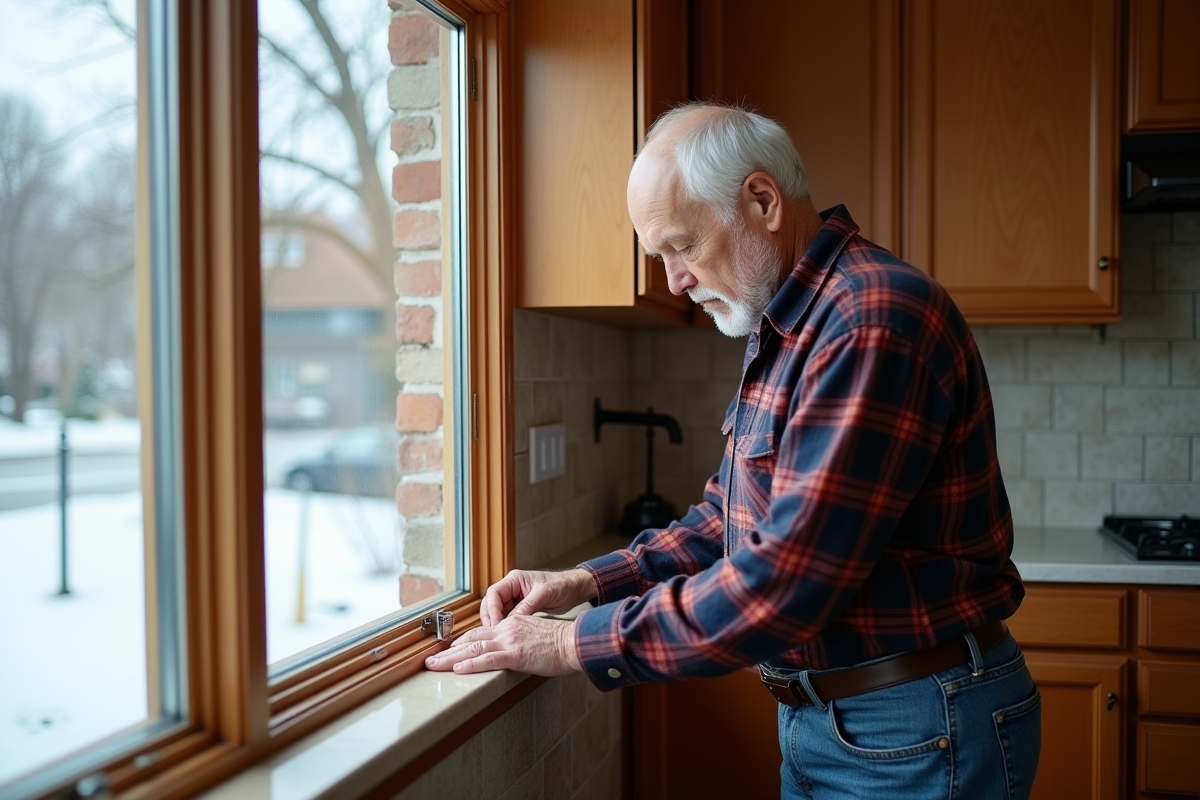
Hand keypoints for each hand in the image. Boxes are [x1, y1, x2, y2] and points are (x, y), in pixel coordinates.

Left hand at [423, 615, 581, 676]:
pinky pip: (488, 659)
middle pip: (471, 639)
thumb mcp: (538, 634)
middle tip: (430, 660)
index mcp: (512, 624)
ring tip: (433, 665)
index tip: (449, 649)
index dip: (462, 641)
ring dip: (450, 659)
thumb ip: (523, 639)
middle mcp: (507, 629)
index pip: (481, 631)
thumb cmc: (563, 642)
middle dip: (448, 651)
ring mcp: (510, 641)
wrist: (576, 641)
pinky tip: (457, 669)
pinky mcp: (516, 654)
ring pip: (473, 648)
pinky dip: (470, 664)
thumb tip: (518, 650)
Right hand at [480, 568, 596, 626]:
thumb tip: (511, 621)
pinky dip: (506, 626)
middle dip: (491, 618)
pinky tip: (509, 636)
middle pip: (492, 603)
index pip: (494, 593)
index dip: (492, 610)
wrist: (575, 590)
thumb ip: (527, 606)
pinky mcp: (521, 608)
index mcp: (515, 579)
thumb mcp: (545, 594)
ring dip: (497, 624)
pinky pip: (508, 617)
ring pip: (498, 612)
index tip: (497, 624)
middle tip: (494, 633)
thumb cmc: (562, 586)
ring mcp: (516, 598)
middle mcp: (512, 588)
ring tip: (500, 637)